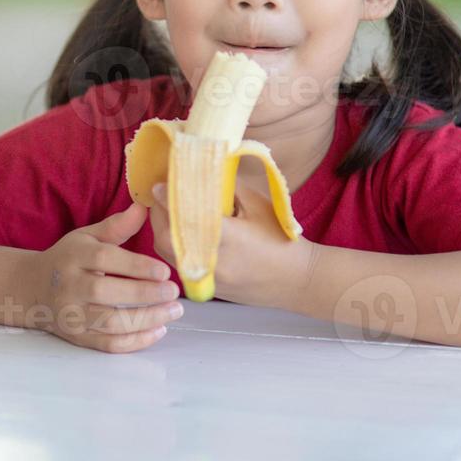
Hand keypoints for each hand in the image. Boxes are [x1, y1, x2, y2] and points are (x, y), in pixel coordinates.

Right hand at [34, 203, 184, 352]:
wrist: (33, 288)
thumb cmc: (68, 259)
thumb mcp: (87, 238)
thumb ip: (116, 226)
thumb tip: (144, 206)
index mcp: (73, 257)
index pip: (104, 259)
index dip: (136, 266)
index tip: (164, 271)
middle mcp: (69, 286)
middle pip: (105, 292)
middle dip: (144, 294)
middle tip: (174, 292)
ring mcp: (71, 315)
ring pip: (109, 323)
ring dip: (146, 320)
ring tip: (173, 311)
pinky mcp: (77, 337)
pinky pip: (108, 344)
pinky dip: (136, 341)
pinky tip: (158, 330)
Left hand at [147, 181, 316, 309]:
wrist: (301, 280)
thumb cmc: (282, 239)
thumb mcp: (257, 205)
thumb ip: (226, 187)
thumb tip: (199, 172)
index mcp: (227, 239)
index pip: (185, 215)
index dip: (168, 198)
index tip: (159, 184)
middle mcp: (212, 262)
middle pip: (166, 238)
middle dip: (159, 214)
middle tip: (161, 194)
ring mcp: (207, 279)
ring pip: (167, 254)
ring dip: (162, 230)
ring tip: (168, 210)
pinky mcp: (207, 289)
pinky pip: (177, 264)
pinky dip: (172, 246)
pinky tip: (179, 230)